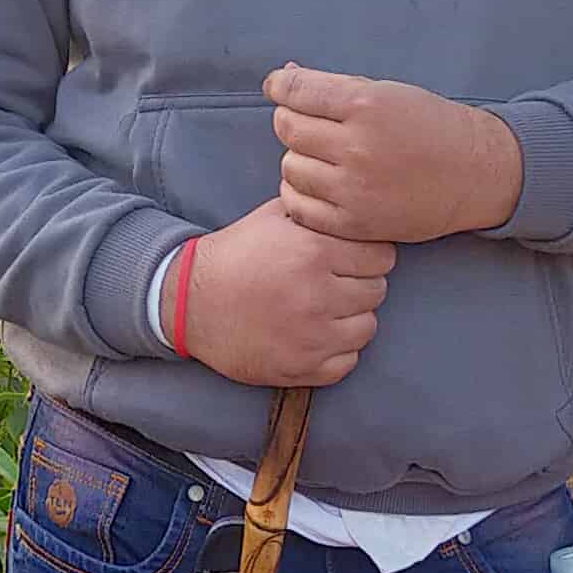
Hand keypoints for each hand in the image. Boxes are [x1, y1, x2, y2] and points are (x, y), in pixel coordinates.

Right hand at [162, 201, 395, 388]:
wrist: (190, 302)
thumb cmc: (236, 254)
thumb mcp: (274, 217)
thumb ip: (318, 211)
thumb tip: (357, 205)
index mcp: (313, 252)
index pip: (382, 256)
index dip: (369, 254)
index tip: (351, 257)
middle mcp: (318, 296)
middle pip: (377, 290)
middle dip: (360, 283)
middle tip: (335, 281)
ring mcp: (312, 337)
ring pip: (368, 327)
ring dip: (352, 318)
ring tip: (325, 308)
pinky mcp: (302, 368)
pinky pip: (349, 362)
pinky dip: (337, 350)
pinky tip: (316, 334)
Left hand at [266, 64, 524, 243]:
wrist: (473, 173)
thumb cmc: (430, 126)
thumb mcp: (388, 92)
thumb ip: (334, 86)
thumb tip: (284, 78)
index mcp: (366, 105)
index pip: (296, 91)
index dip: (280, 86)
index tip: (279, 87)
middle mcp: (357, 147)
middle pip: (288, 129)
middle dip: (290, 120)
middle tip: (306, 122)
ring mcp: (355, 188)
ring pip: (290, 167)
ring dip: (297, 157)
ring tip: (319, 155)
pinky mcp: (355, 222)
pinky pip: (299, 206)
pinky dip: (298, 192)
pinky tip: (316, 183)